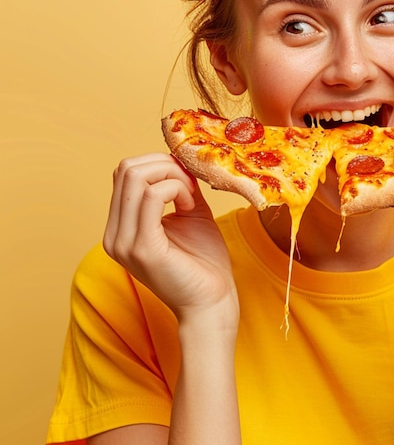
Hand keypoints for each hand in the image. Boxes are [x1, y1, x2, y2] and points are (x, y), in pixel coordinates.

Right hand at [103, 153, 238, 330]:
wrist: (212, 303)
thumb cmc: (203, 262)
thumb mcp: (189, 214)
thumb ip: (179, 187)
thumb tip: (179, 159)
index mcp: (120, 228)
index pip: (124, 173)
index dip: (157, 164)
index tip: (186, 179)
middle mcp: (114, 235)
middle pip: (126, 169)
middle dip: (164, 164)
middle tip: (190, 185)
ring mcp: (124, 242)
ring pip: (136, 177)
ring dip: (173, 177)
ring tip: (191, 198)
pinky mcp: (143, 248)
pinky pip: (153, 196)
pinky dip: (176, 189)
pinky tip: (190, 206)